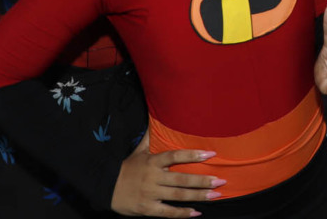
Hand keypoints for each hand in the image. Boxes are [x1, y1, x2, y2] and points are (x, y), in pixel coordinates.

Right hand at [111, 131, 225, 216]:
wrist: (105, 188)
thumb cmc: (127, 168)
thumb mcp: (138, 151)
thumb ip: (150, 137)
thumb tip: (156, 118)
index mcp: (152, 162)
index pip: (175, 156)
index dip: (192, 155)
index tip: (210, 154)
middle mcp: (153, 177)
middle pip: (181, 179)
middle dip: (202, 180)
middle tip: (221, 180)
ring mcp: (151, 194)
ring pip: (178, 195)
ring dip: (198, 196)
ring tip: (215, 195)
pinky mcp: (147, 208)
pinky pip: (168, 212)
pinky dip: (182, 213)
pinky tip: (197, 212)